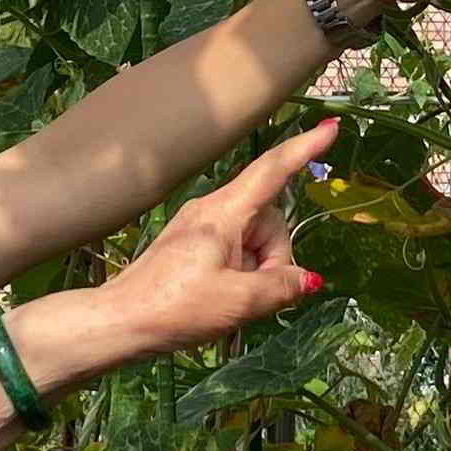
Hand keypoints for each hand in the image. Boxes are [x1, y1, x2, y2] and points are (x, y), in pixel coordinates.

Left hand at [80, 121, 334, 363]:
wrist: (119, 322)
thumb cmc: (175, 307)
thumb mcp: (239, 302)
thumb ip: (281, 287)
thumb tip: (306, 279)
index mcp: (223, 212)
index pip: (273, 171)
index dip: (304, 149)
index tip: (331, 128)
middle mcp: (212, 210)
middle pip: (269, 221)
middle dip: (274, 259)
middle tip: (252, 296)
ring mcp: (200, 227)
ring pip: (253, 241)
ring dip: (256, 272)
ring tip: (230, 302)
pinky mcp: (192, 246)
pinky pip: (234, 251)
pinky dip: (240, 276)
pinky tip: (222, 301)